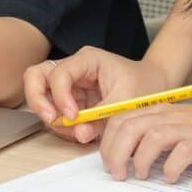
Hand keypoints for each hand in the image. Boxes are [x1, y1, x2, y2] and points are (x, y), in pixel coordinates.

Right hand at [23, 46, 170, 144]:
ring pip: (41, 95)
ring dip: (52, 117)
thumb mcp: (127, 99)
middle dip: (38, 100)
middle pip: (36, 76)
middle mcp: (72, 68)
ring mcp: (70, 84)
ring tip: (76, 131)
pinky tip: (81, 132)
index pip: (59, 73)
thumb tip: (80, 132)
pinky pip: (55, 112)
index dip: (60, 95)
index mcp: (87, 59)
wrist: (155, 86)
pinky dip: (62, 126)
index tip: (72, 116)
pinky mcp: (71, 99)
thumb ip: (102, 116)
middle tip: (52, 119)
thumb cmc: (144, 84)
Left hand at [99, 99, 191, 181]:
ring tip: (141, 176)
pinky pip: (181, 152)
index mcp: (160, 111)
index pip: (122, 120)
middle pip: (130, 128)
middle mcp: (170, 116)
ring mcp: (188, 128)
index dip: (109, 142)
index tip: (109, 163)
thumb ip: (155, 134)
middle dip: (116, 153)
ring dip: (140, 159)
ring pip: (150, 137)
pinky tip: (171, 178)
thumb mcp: (178, 126)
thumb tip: (128, 155)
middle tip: (118, 174)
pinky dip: (171, 167)